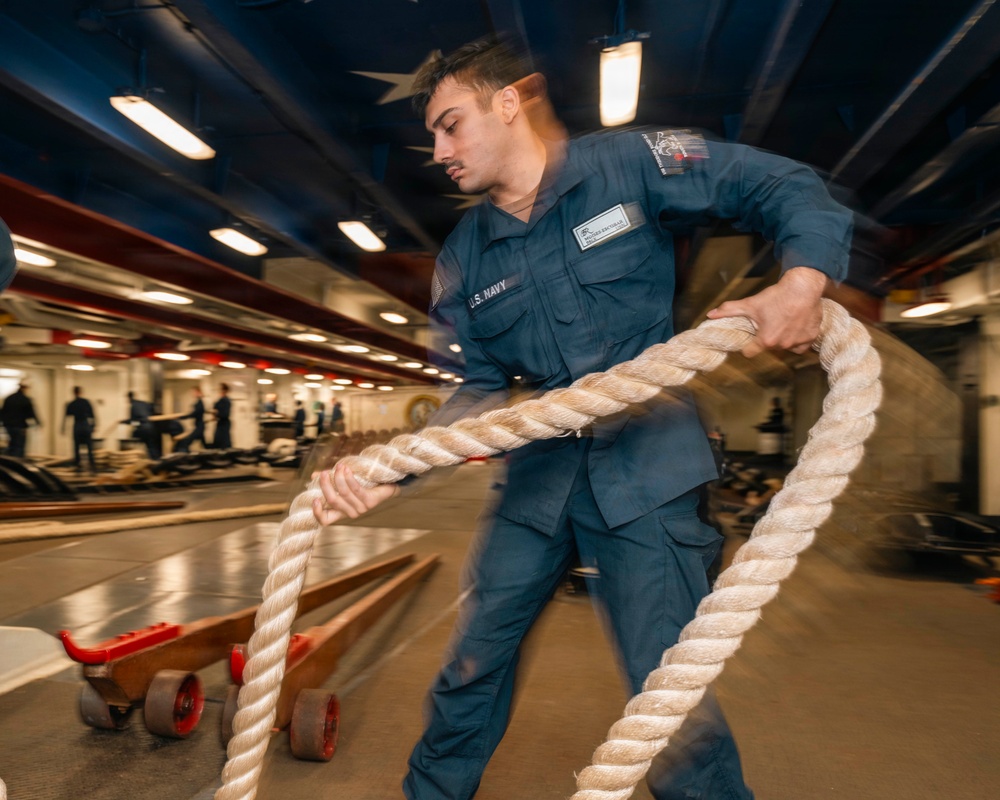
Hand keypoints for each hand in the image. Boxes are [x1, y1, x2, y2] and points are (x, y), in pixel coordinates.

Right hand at [311, 461, 399, 524]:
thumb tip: (314, 475)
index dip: (317, 513)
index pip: (326, 520)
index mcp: (342, 512)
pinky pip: (356, 489)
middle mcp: (350, 513)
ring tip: (339, 466)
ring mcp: (361, 509)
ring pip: (344, 493)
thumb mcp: (344, 483)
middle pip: (333, 501)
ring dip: (339, 478)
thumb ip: (330, 480)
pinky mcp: (370, 502)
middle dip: (326, 486)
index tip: (314, 499)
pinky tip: (346, 469)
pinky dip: (349, 478)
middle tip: (324, 473)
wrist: (387, 484)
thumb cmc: (363, 484)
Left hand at [706, 267, 827, 356]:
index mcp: (766, 340)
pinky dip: (798, 339)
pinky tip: (795, 327)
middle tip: (769, 323)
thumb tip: (710, 315)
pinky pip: (801, 345)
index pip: (750, 352)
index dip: (748, 345)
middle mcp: (782, 345)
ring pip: (786, 347)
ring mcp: (798, 342)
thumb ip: (729, 311)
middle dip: (767, 338)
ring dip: (783, 339)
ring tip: (782, 322)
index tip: (749, 339)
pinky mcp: (811, 338)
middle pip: (769, 347)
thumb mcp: (750, 304)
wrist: (803, 287)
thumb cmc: (776, 296)